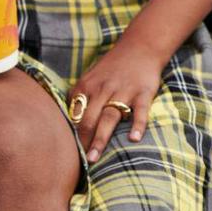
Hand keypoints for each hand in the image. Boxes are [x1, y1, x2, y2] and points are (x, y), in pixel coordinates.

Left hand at [69, 37, 170, 162]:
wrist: (139, 48)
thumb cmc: (111, 68)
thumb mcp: (90, 79)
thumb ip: (79, 98)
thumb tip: (69, 121)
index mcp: (86, 87)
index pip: (75, 115)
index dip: (72, 134)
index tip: (69, 152)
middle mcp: (102, 89)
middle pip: (89, 119)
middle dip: (83, 141)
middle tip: (81, 162)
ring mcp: (123, 91)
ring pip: (109, 117)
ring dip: (101, 138)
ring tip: (95, 156)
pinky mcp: (143, 92)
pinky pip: (140, 110)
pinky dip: (137, 124)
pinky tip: (134, 138)